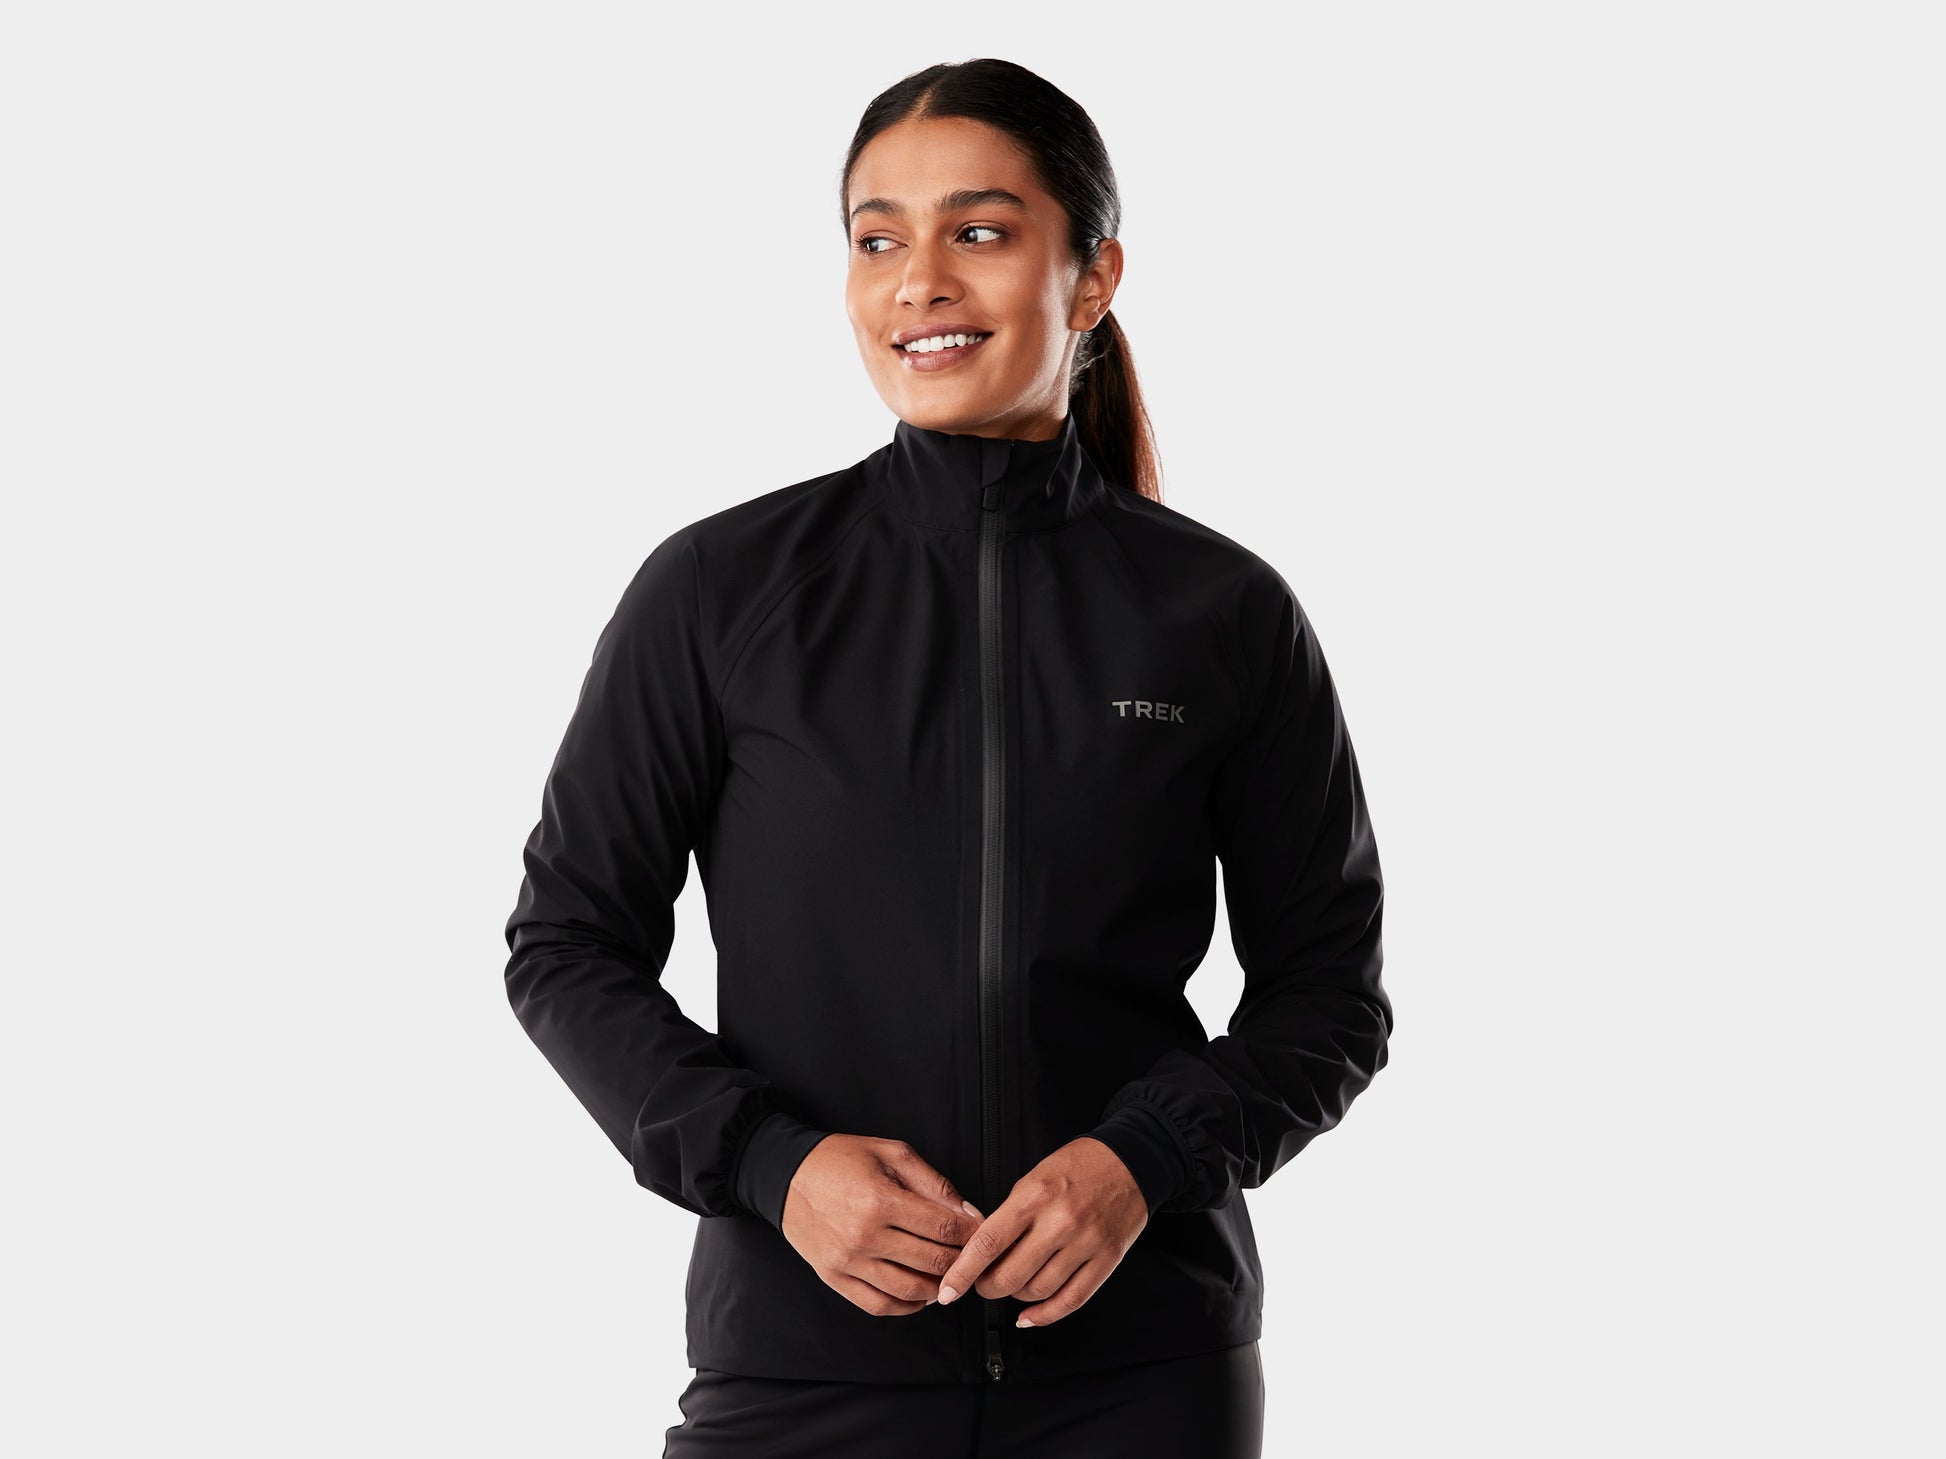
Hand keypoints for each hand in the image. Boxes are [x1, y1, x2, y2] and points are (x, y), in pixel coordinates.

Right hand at [779, 1134, 986, 1316]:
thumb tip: (967, 1213)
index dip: (971, 1233)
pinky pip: (878, 1304)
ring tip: (949, 1275)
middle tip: (972, 1257)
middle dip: (961, 1261)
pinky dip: (906, 1306)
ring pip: (910, 1290)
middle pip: (932, 1261)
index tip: (982, 1233)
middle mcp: (864, 1236)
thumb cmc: (839, 1160)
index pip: (943, 1227)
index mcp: (880, 1200)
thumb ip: (933, 1183)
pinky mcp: (834, 1278)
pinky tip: (920, 1295)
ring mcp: (848, 1261)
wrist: (787, 1176)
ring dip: (938, 1287)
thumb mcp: (892, 1153)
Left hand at [934, 1137, 1147, 1327]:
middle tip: (982, 1284)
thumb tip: (981, 1254)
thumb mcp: (1032, 1178)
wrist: (1129, 1161)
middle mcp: (1060, 1222)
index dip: (962, 1273)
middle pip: (1010, 1276)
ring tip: (1012, 1285)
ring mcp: (1086, 1243)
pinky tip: (1029, 1316)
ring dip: (1016, 1296)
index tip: (947, 1291)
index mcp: (1035, 1196)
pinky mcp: (1106, 1260)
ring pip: (1037, 1291)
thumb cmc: (1076, 1166)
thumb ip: (1008, 1216)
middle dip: (988, 1288)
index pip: (988, 1243)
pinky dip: (1045, 1315)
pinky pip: (1071, 1300)